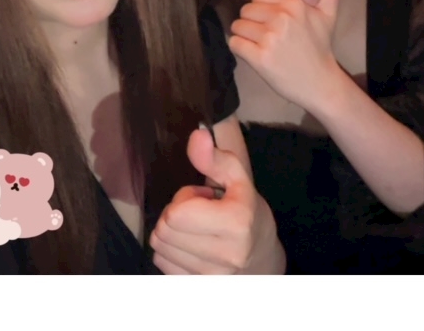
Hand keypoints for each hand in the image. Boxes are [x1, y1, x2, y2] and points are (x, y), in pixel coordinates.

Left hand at [149, 127, 285, 274]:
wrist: (263, 259)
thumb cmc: (248, 213)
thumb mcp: (239, 178)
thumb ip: (216, 157)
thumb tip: (198, 134)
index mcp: (237, 224)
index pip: (177, 213)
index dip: (185, 198)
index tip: (204, 197)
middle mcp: (226, 256)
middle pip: (164, 229)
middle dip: (176, 213)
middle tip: (199, 212)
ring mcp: (211, 279)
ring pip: (160, 246)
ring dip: (173, 232)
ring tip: (197, 228)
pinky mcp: (198, 289)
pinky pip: (161, 262)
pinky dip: (170, 250)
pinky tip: (191, 245)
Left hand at [228, 0, 348, 112]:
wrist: (320, 83)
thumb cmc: (321, 46)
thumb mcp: (328, 14)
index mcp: (293, 4)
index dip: (261, 10)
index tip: (270, 22)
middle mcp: (280, 18)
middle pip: (245, 10)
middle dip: (251, 22)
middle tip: (264, 36)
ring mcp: (269, 38)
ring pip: (237, 26)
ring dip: (243, 35)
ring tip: (258, 45)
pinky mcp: (259, 57)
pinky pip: (234, 43)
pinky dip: (239, 48)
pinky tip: (252, 54)